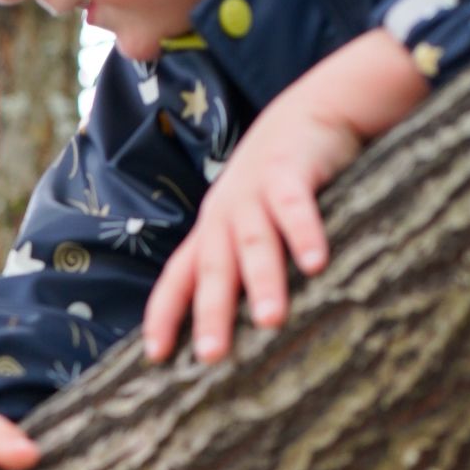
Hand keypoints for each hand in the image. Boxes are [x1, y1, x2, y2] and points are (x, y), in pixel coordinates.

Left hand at [144, 32, 429, 364]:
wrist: (307, 112)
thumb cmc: (276, 183)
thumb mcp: (250, 223)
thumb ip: (242, 266)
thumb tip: (242, 330)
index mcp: (210, 233)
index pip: (177, 279)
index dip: (164, 315)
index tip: (154, 356)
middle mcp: (224, 216)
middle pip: (213, 268)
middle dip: (211, 313)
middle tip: (212, 356)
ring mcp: (254, 193)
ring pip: (254, 242)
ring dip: (261, 280)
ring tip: (270, 321)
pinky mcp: (290, 172)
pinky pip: (296, 207)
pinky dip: (304, 233)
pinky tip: (316, 263)